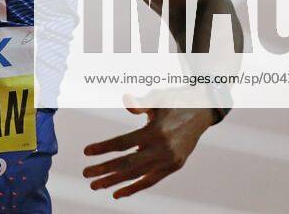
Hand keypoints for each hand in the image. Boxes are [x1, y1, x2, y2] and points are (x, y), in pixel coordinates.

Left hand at [82, 92, 213, 197]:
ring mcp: (169, 160)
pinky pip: (151, 181)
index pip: (124, 143)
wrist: (202, 112)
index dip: (104, 148)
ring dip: (115, 181)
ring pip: (137, 175)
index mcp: (155, 131)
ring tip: (96, 185)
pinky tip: (118, 192)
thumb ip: (141, 102)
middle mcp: (162, 148)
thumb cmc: (174, 101)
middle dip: (105, 170)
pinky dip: (134, 188)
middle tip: (86, 174)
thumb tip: (127, 100)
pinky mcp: (174, 166)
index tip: (86, 151)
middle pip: (128, 163)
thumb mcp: (158, 97)